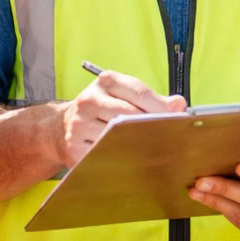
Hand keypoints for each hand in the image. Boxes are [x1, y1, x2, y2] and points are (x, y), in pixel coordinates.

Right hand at [56, 70, 185, 167]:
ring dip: (136, 144)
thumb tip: (179, 104)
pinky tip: (128, 158)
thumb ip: (151, 99)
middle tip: (168, 137)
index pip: (139, 92)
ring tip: (151, 149)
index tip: (177, 118)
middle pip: (129, 115)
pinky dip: (118, 157)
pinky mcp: (74, 147)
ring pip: (117, 137)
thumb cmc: (100, 109)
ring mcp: (79, 124)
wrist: (60, 127)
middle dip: (151, 126)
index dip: (161, 107)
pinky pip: (103, 154)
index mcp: (106, 82)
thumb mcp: (123, 95)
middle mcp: (90, 100)